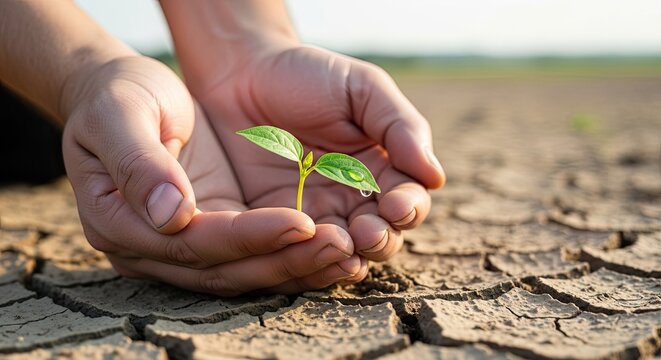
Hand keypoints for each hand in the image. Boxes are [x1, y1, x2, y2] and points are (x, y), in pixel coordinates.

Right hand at [62, 55, 364, 295]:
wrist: (122, 94)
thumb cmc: (116, 96)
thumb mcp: (119, 115)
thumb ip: (138, 163)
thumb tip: (171, 215)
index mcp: (119, 223)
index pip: (195, 243)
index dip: (250, 237)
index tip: (302, 222)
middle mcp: (152, 248)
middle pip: (226, 269)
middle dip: (286, 260)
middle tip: (343, 246)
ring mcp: (183, 245)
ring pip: (246, 269)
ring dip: (298, 265)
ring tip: (350, 252)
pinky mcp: (212, 230)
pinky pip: (255, 253)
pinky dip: (293, 254)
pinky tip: (335, 247)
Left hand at [192, 44, 445, 263]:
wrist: (241, 73)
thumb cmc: (308, 75)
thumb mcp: (362, 89)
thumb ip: (400, 127)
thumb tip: (435, 177)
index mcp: (381, 169)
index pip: (408, 202)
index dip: (408, 209)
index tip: (396, 204)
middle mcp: (353, 199)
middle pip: (381, 238)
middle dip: (380, 240)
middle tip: (367, 231)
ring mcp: (315, 214)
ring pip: (343, 254)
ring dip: (347, 257)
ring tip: (341, 246)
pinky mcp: (276, 224)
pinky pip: (296, 252)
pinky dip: (306, 258)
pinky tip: (305, 246)